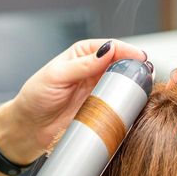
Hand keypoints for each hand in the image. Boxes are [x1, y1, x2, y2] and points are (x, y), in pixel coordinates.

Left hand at [0, 39, 146, 175]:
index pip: (111, 47)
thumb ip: (82, 64)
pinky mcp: (101, 109)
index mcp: (82, 54)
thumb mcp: (56, 76)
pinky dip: (128, 103)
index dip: (127, 51)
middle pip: (122, 64)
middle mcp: (93, 70)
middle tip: (147, 73)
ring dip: (135, 85)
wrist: (29, 128)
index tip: (139, 58)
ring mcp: (98, 90)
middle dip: (135, 67)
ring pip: (124, 83)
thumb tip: (106, 51)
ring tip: (145, 87)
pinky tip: (136, 103)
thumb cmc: (36, 98)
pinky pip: (119, 103)